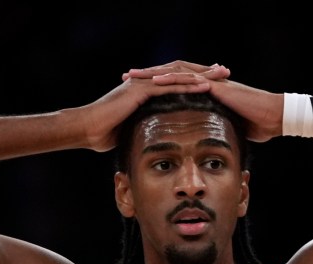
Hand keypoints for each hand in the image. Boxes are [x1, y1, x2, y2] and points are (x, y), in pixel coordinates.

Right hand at [82, 68, 215, 152]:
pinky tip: (204, 86)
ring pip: (178, 76)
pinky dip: (187, 85)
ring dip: (201, 75)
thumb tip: (153, 142)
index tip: (215, 83)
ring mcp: (144, 85)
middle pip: (181, 74)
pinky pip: (169, 86)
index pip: (176, 83)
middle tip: (225, 71)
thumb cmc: (104, 135)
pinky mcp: (141, 90)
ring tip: (221, 75)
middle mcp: (147, 83)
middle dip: (204, 72)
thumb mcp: (130, 131)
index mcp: (146, 91)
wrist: (88, 129)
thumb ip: (144, 130)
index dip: (195, 82)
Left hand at [122, 59, 283, 142]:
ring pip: (176, 72)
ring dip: (153, 73)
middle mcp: (205, 82)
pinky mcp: (216, 86)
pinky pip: (190, 80)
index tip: (135, 90)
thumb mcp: (225, 128)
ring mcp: (210, 82)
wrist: (272, 118)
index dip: (154, 86)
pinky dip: (172, 80)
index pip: (175, 84)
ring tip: (133, 76)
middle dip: (147, 75)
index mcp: (204, 91)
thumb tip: (201, 144)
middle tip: (126, 77)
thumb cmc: (253, 126)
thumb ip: (210, 130)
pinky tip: (156, 82)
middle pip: (170, 73)